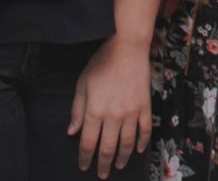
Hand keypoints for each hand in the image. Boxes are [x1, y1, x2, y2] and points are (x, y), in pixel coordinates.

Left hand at [69, 36, 150, 177]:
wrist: (127, 48)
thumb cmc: (101, 63)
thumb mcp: (82, 84)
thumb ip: (77, 110)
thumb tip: (72, 131)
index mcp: (95, 112)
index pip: (88, 143)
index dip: (85, 158)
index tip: (83, 166)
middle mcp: (113, 116)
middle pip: (108, 148)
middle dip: (103, 164)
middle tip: (101, 175)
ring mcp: (131, 112)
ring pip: (127, 143)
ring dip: (123, 158)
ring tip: (119, 167)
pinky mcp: (145, 106)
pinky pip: (145, 129)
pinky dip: (142, 142)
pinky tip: (138, 150)